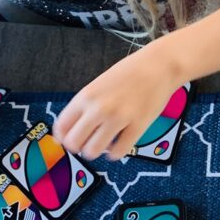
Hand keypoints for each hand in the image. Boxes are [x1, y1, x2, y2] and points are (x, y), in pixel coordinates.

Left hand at [53, 45, 180, 160]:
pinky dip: (115, 153)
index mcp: (86, 96)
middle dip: (78, 147)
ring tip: (103, 145)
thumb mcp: (99, 84)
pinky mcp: (138, 127)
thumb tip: (73, 129)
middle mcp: (98, 108)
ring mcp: (119, 119)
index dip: (63, 137)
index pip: (61, 127)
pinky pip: (119, 152)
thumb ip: (86, 104)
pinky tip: (119, 145)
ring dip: (96, 152)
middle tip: (87, 143)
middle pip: (74, 143)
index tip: (70, 139)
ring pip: (93, 151)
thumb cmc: (129, 72)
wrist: (159, 66)